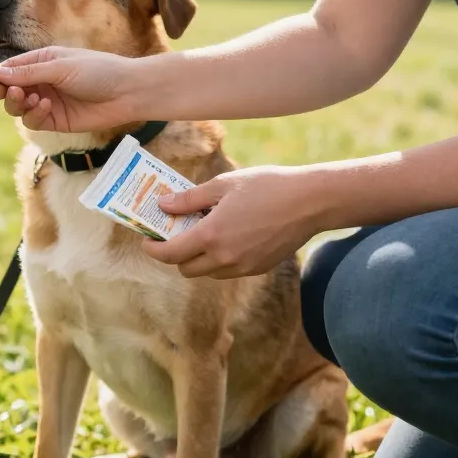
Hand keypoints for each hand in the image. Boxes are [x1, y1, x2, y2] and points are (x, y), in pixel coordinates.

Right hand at [0, 47, 143, 131]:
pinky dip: (34, 114)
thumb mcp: (60, 66)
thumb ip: (30, 71)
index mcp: (41, 62)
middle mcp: (41, 82)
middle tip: (2, 91)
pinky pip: (34, 121)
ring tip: (28, 97)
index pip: (10, 68)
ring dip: (18, 103)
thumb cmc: (98, 70)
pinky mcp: (55, 121)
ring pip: (18, 108)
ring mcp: (47, 102)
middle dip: (2, 90)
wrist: (126, 92)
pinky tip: (46, 106)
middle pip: (9, 89)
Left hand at [141, 166, 328, 278]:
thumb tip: (162, 204)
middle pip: (185, 269)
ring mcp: (243, 266)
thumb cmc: (266, 186)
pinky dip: (219, 259)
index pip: (170, 254)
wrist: (310, 202)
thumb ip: (188, 199)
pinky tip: (227, 236)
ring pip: (207, 272)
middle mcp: (225, 258)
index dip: (153, 250)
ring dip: (198, 258)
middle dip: (175, 254)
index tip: (147, 241)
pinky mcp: (258, 268)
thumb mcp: (222, 185)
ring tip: (204, 232)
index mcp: (211, 235)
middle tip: (175, 233)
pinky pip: (227, 271)